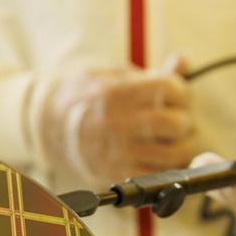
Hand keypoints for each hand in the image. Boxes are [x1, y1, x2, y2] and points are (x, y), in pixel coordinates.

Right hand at [39, 56, 194, 183]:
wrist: (50, 127)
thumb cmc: (88, 97)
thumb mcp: (116, 77)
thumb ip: (155, 74)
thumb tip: (185, 60)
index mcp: (118, 93)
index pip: (170, 89)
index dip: (183, 92)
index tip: (180, 95)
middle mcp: (119, 123)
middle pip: (176, 124)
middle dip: (184, 120)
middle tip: (177, 118)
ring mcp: (119, 152)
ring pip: (174, 154)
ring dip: (182, 145)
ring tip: (173, 139)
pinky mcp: (118, 173)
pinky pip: (159, 174)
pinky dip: (167, 165)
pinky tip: (161, 155)